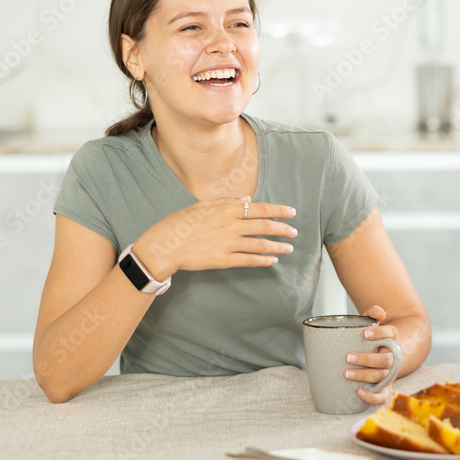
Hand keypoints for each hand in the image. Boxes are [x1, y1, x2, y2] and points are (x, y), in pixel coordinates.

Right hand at [135, 196, 296, 277]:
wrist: (164, 246)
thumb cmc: (180, 224)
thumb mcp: (202, 206)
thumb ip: (227, 201)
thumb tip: (248, 199)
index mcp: (226, 209)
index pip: (260, 208)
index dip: (278, 211)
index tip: (291, 212)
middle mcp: (230, 225)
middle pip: (264, 226)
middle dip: (282, 229)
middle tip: (294, 232)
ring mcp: (228, 243)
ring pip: (259, 244)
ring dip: (277, 246)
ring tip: (289, 248)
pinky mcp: (223, 260)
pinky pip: (248, 260)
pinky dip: (263, 260)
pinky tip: (272, 260)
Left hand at [347, 305, 398, 404]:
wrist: (374, 356)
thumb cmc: (367, 340)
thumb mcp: (368, 324)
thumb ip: (372, 313)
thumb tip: (379, 312)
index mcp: (390, 340)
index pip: (392, 333)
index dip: (380, 334)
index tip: (364, 334)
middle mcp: (392, 357)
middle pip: (386, 359)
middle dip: (366, 359)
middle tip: (347, 357)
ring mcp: (389, 374)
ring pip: (382, 376)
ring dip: (364, 375)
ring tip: (346, 373)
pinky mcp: (384, 388)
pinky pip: (382, 396)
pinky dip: (372, 396)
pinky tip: (358, 391)